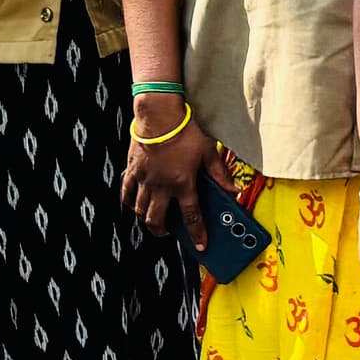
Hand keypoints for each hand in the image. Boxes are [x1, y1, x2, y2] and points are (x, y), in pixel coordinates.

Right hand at [121, 109, 212, 235]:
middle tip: (169, 233)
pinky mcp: (132, 170)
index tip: (200, 245)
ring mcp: (144, 179)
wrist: (159, 113)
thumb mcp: (209, 151)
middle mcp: (161, 186)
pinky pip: (125, 193)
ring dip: (147, 219)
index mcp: (182, 184)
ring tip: (154, 219)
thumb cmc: (185, 130)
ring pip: (140, 210)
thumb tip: (233, 190)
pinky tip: (133, 204)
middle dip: (163, 232)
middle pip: (157, 220)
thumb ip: (220, 174)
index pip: (191, 217)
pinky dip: (129, 202)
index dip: (197, 234)